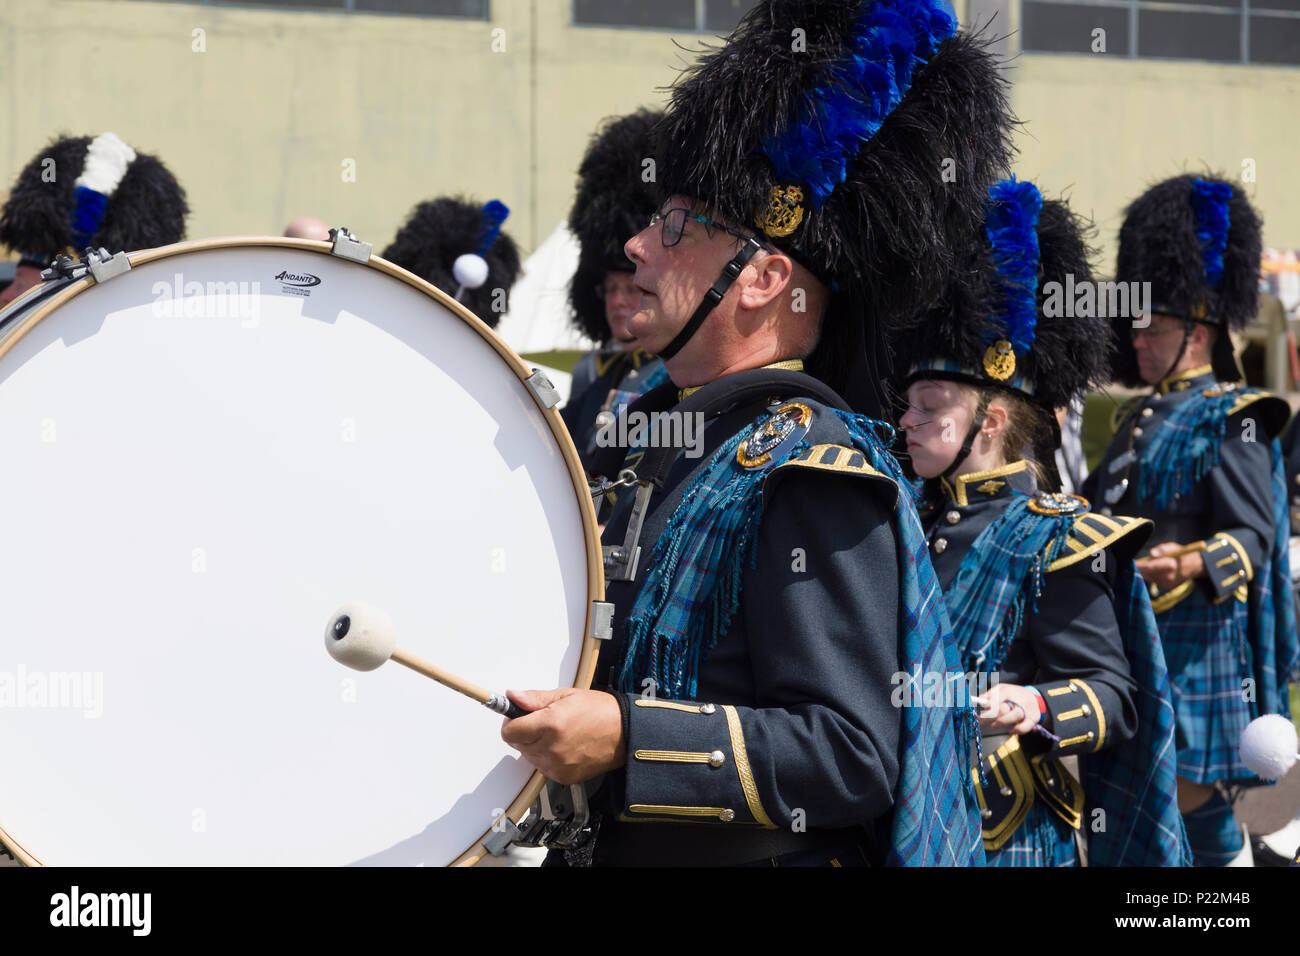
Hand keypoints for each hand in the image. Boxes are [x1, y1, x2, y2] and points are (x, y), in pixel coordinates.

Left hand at [499, 688, 625, 784]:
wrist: (625, 733)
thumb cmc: (601, 712)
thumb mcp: (566, 695)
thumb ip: (534, 698)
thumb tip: (512, 697)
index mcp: (550, 724)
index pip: (509, 731)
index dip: (511, 721)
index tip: (517, 715)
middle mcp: (551, 748)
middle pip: (517, 744)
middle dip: (524, 732)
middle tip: (543, 721)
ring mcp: (557, 766)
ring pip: (528, 756)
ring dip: (534, 745)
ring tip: (557, 733)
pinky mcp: (563, 777)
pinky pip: (542, 767)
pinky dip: (547, 757)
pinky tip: (563, 746)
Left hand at [976, 683, 1040, 735]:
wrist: (1033, 696)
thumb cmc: (1013, 694)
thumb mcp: (1001, 689)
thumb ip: (989, 695)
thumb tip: (977, 700)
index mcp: (1008, 692)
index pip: (995, 699)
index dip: (985, 707)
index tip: (977, 713)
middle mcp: (1018, 700)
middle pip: (1004, 708)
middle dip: (990, 716)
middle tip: (981, 721)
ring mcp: (1026, 709)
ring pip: (1015, 715)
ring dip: (1002, 722)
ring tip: (993, 725)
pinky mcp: (1033, 718)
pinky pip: (1026, 726)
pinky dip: (1018, 730)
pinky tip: (1010, 730)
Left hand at [1135, 542, 1204, 590]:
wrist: (1192, 566)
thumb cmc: (1179, 554)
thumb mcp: (1172, 547)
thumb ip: (1162, 549)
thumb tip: (1152, 554)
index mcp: (1169, 565)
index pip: (1149, 567)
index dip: (1138, 565)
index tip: (1130, 562)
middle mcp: (1168, 577)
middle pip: (1146, 574)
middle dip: (1139, 569)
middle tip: (1132, 563)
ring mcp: (1167, 583)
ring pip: (1148, 577)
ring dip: (1145, 572)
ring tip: (1145, 564)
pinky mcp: (1166, 586)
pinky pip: (1153, 580)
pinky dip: (1150, 575)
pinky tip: (1152, 570)